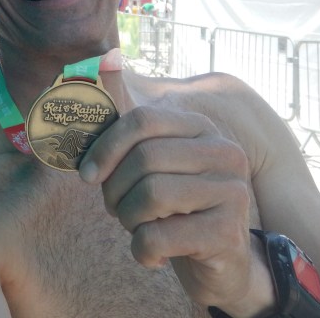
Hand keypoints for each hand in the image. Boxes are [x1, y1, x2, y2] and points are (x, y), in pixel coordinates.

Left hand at [78, 106, 259, 309]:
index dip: (105, 147)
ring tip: (138, 228)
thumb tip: (105, 57)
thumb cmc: (171, 205)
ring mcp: (232, 191)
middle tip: (116, 209)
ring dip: (128, 220)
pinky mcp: (228, 233)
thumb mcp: (146, 158)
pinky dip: (142, 250)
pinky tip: (154, 254)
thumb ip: (123, 114)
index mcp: (201, 127)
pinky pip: (158, 236)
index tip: (87, 175)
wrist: (215, 262)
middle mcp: (224, 152)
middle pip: (144, 158)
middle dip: (115, 190)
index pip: (142, 120)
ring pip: (150, 197)